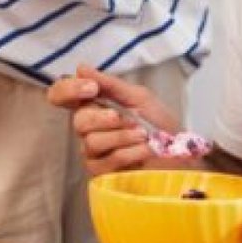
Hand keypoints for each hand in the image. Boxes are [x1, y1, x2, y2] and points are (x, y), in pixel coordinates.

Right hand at [47, 63, 178, 175]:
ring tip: (143, 135)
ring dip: (123, 136)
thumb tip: (81, 68)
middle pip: (78, 121)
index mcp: (94, 105)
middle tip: (129, 119)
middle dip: (105, 118)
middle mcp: (88, 129)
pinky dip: (129, 152)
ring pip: (92, 142)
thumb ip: (111, 85)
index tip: (92, 88)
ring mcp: (93, 153)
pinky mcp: (101, 174)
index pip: (61, 95)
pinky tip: (144, 150)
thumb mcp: (140, 98)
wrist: (180, 155)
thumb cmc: (160, 125)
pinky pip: (106, 161)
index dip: (68, 89)